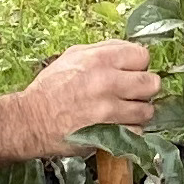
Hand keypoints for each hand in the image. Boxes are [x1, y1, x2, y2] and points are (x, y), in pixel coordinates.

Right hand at [19, 39, 162, 140]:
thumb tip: (130, 51)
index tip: (130, 72)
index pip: (143, 56)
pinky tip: (117, 125)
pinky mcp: (108, 134)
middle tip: (132, 92)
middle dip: (144, 88)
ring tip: (124, 111)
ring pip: (147, 110)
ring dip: (138, 111)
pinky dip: (129, 130)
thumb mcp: (74, 56)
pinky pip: (136, 131)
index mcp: (100, 59)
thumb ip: (105, 50)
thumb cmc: (51, 87)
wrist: (30, 120)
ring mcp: (109, 110)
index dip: (138, 65)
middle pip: (152, 83)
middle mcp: (108, 82)